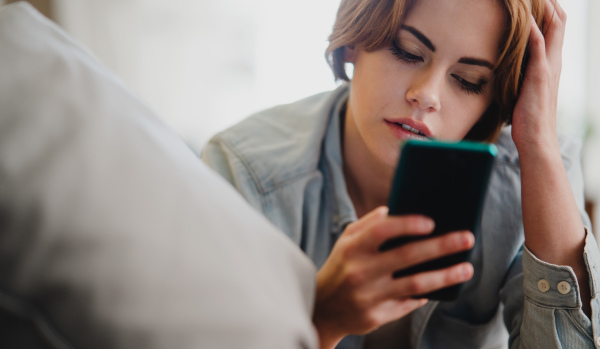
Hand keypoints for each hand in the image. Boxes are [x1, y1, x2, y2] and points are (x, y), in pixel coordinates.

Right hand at [313, 206, 474, 348]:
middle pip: (408, 256)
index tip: (431, 222)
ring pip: (416, 284)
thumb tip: (392, 209)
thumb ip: (368, 224)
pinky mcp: (377, 316)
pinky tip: (440, 287)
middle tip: (466, 239)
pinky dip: (425, 295)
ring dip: (445, 275)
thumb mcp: (345, 241)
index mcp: (353, 248)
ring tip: (466, 268)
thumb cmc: (339, 267)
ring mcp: (370, 296)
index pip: (383, 230)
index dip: (408, 224)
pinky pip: (408, 303)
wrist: (321, 308)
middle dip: (441, 246)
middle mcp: (361, 272)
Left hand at [511, 0, 565, 155]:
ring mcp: (549, 68)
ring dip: (546, 8)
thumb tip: (512, 61)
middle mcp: (554, 61)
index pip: (556, 26)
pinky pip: (540, 49)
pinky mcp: (540, 77)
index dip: (549, 8)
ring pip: (554, 28)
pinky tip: (527, 20)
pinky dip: (535, 32)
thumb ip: (524, 72)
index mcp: (551, 62)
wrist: (537, 139)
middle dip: (550, 2)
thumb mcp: (525, 87)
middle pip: (559, 20)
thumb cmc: (528, 117)